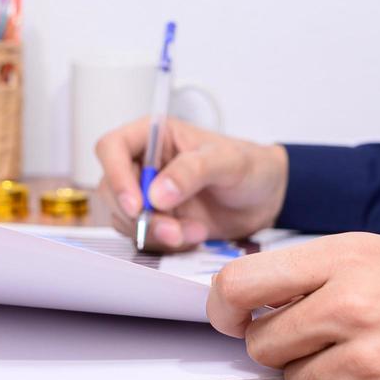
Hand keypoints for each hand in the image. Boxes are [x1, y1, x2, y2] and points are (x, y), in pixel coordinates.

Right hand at [94, 117, 287, 249]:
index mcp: (154, 136)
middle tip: (171, 229)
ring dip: (155, 233)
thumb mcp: (227, 161)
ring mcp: (149, 195)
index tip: (137, 204)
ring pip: (125, 218)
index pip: (112, 147)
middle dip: (139, 216)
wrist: (268, 199)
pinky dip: (167, 244)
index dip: (116, 175)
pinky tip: (195, 235)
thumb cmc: (250, 166)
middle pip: (111, 189)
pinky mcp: (158, 221)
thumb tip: (157, 193)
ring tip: (193, 232)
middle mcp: (144, 164)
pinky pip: (144, 237)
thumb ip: (192, 171)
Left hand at [208, 233, 379, 379]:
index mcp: (348, 259)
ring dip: (314, 371)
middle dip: (276, 342)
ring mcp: (368, 363)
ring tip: (361, 351)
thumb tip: (250, 292)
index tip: (229, 313)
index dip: (224, 305)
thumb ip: (314, 268)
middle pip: (260, 341)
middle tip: (312, 334)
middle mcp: (353, 308)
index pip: (242, 284)